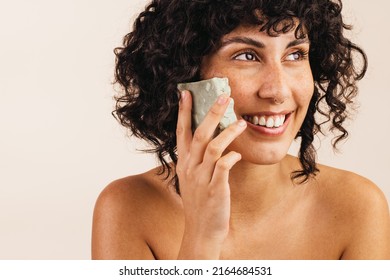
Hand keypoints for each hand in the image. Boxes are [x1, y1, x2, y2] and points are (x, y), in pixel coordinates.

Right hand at [176, 90, 246, 258]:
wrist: (202, 230)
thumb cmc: (200, 201)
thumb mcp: (192, 177)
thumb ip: (198, 158)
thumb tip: (210, 138)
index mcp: (184, 162)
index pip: (182, 132)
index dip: (183, 112)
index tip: (185, 93)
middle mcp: (190, 167)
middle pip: (200, 134)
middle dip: (211, 113)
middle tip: (224, 96)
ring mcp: (202, 178)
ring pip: (213, 147)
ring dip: (228, 132)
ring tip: (242, 122)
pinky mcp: (215, 189)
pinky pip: (224, 167)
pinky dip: (232, 157)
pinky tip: (239, 153)